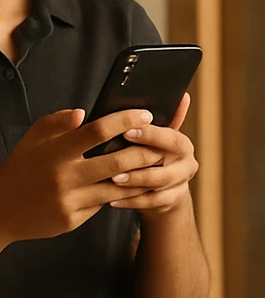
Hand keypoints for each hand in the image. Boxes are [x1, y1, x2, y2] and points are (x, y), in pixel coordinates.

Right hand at [0, 107, 167, 241]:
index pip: (96, 131)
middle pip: (118, 161)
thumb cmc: (18, 170)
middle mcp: (63, 177)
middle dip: (145, 152)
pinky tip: (129, 187)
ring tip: (155, 166)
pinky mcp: (73, 220)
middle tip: (161, 144)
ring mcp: (69, 201)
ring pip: (117, 187)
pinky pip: (102, 204)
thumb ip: (55, 123)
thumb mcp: (30, 141)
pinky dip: (117, 194)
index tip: (145, 114)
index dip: (124, 120)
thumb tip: (82, 113)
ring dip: (140, 176)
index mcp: (53, 153)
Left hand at [109, 92, 198, 213]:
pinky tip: (111, 200)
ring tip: (113, 180)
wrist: (163, 189)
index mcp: (180, 143)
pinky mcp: (172, 201)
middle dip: (139, 160)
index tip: (126, 130)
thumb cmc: (149, 155)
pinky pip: (152, 203)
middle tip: (115, 159)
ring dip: (135, 181)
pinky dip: (131, 201)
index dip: (149, 134)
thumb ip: (156, 119)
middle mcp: (186, 162)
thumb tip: (177, 94)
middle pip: (165, 161)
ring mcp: (180, 183)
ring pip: (159, 183)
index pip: (169, 136)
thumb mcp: (152, 137)